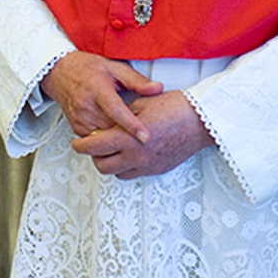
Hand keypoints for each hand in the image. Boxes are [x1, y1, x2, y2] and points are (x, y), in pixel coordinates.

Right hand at [41, 51, 162, 141]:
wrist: (60, 72)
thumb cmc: (88, 68)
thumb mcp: (114, 67)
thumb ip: (136, 80)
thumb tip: (157, 88)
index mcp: (97, 88)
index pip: (115, 110)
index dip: (131, 125)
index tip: (145, 136)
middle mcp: (86, 105)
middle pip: (111, 128)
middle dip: (129, 133)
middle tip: (146, 131)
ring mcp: (79, 118)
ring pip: (104, 137)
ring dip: (119, 136)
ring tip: (132, 131)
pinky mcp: (76, 128)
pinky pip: (96, 139)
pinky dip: (108, 137)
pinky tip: (117, 130)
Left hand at [69, 90, 210, 178]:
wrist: (201, 121)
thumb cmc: (175, 107)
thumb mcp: (141, 104)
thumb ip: (122, 116)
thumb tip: (109, 122)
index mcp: (127, 137)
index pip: (94, 146)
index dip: (81, 145)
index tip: (76, 143)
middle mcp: (135, 156)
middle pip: (102, 165)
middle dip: (94, 156)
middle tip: (93, 145)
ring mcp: (146, 165)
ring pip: (117, 173)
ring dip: (110, 163)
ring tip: (112, 150)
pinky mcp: (157, 169)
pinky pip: (133, 174)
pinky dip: (126, 167)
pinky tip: (130, 154)